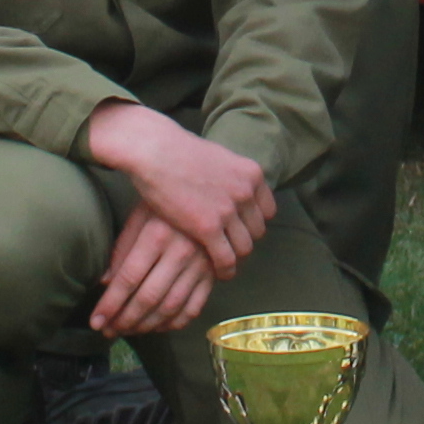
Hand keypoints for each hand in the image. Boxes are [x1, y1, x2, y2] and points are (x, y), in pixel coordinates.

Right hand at [81, 103, 271, 270]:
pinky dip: (224, 270)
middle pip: (257, 231)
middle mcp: (246, 192)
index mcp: (251, 174)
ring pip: (244, 248)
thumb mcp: (218, 157)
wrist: (155, 150)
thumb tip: (233, 187)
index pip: (268, 211)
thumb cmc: (178, 151)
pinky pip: (226, 258)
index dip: (253, 223)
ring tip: (224, 264)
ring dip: (235, 258)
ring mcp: (228, 210)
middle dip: (244, 241)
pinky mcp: (208, 227)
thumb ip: (231, 176)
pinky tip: (218, 273)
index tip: (241, 230)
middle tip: (230, 248)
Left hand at [90, 203, 222, 336]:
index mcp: (157, 235)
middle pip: (148, 297)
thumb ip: (122, 249)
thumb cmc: (167, 204)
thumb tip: (106, 283)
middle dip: (125, 320)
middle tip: (109, 331)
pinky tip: (158, 327)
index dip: (110, 304)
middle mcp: (180, 252)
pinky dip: (175, 323)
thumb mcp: (140, 215)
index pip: (128, 279)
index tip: (96, 321)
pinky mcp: (214, 273)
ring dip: (146, 326)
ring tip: (128, 330)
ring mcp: (200, 265)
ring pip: (170, 307)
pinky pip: (194, 307)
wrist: (212, 191)